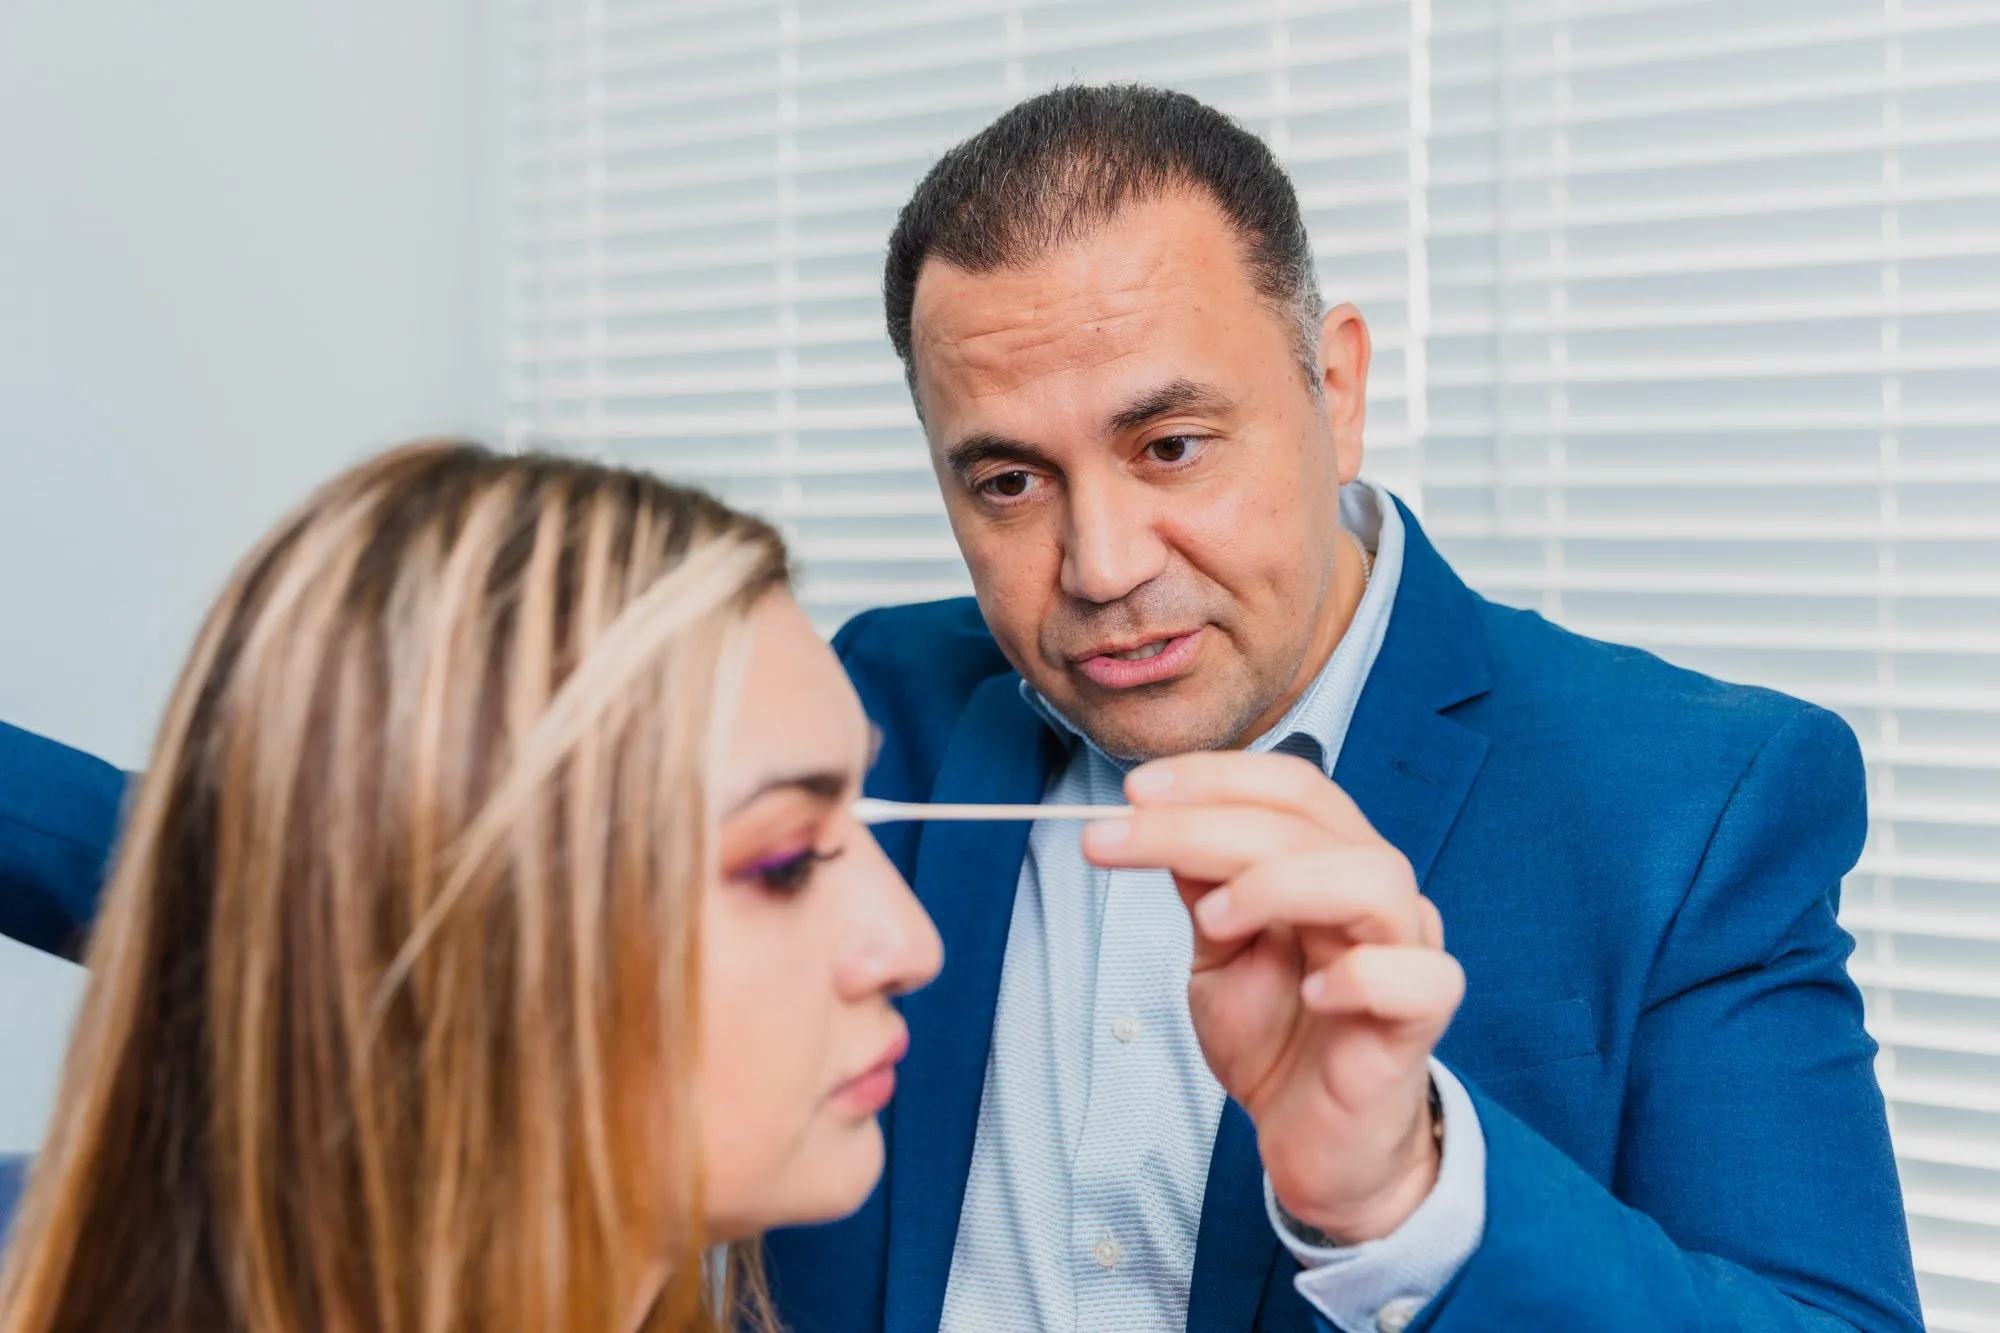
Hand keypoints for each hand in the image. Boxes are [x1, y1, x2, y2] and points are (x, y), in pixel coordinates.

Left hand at [1081, 751, 1462, 1242]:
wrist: (1312, 1142)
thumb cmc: (1276, 1039)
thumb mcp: (1217, 951)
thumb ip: (1202, 885)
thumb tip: (1153, 814)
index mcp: (1331, 861)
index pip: (1291, 787)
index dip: (1215, 777)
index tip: (1133, 788)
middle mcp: (1376, 893)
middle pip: (1310, 824)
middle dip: (1203, 822)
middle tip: (1120, 837)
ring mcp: (1407, 951)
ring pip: (1372, 878)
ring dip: (1279, 882)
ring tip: (1213, 918)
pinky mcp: (1422, 1018)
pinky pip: (1414, 976)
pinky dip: (1358, 976)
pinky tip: (1309, 994)